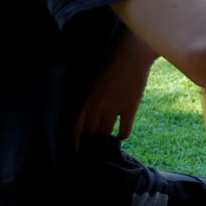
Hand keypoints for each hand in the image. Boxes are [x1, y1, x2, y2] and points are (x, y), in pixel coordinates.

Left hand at [73, 29, 156, 150]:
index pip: (75, 129)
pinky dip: (122, 135)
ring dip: (105, 137)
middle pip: (90, 132)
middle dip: (90, 138)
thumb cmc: (109, 61)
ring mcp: (114, 108)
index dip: (74, 143)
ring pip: (106, 133)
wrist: (131, 54)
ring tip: (106, 139)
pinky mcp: (130, 108)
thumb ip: (86, 96)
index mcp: (85, 100)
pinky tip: (121, 135)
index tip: (76, 151)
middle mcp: (97, 107)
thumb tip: (83, 111)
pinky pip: (125, 130)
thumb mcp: (91, 79)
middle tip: (93, 142)